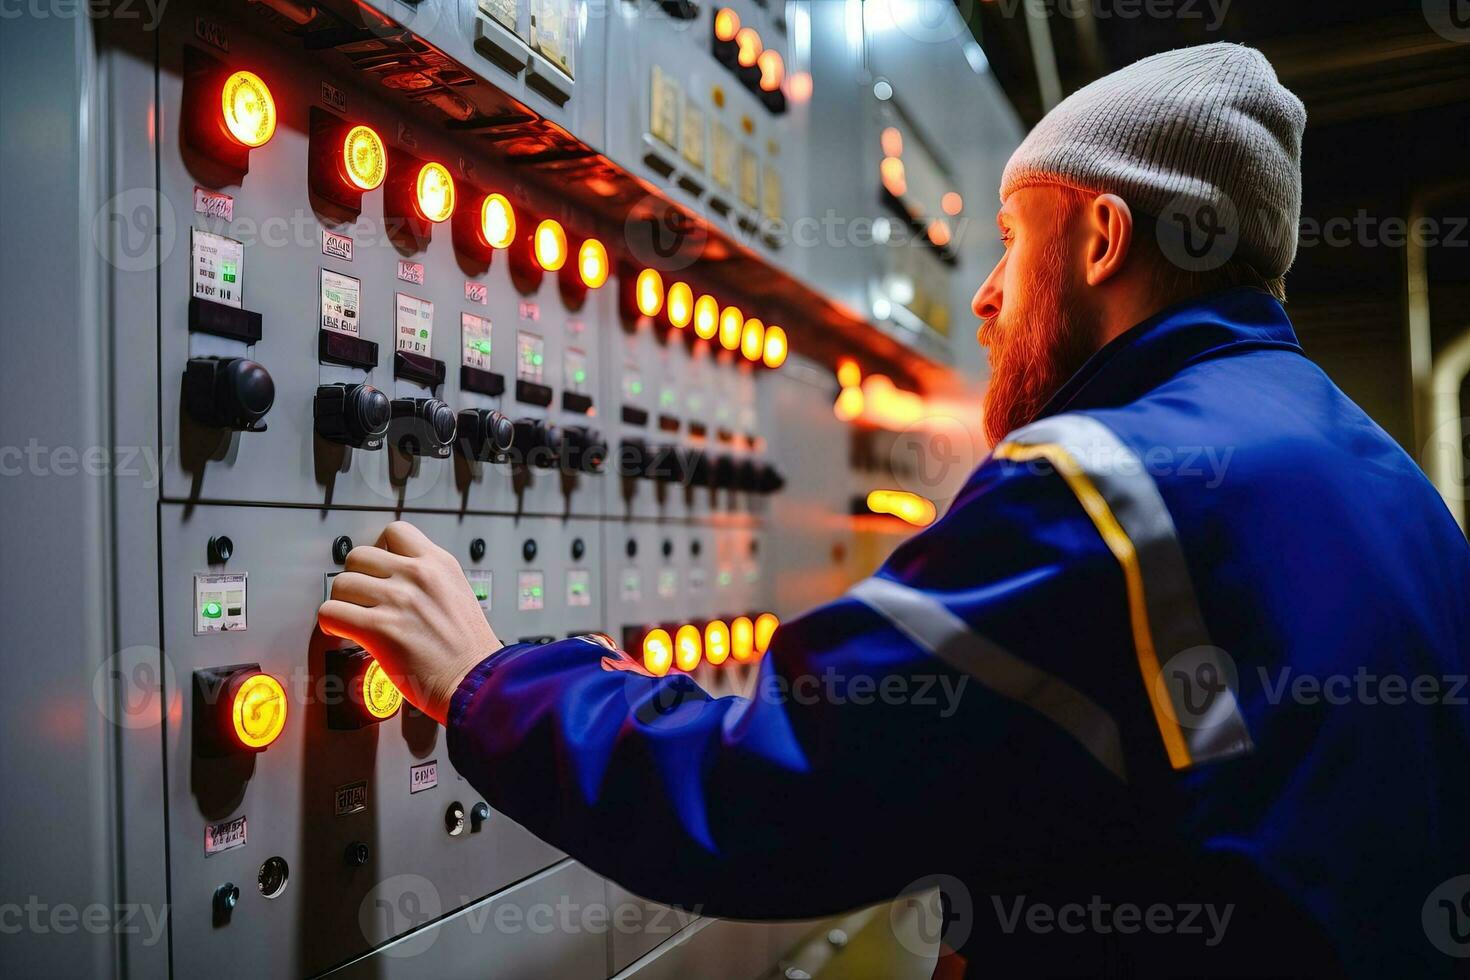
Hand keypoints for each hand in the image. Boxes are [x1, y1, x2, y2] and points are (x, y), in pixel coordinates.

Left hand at [319, 521, 501, 723]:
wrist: (475, 682)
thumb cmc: (470, 649)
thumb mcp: (458, 592)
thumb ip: (428, 578)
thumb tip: (395, 574)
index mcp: (439, 563)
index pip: (394, 531)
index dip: (380, 550)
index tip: (378, 569)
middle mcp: (417, 575)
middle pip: (359, 555)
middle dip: (357, 578)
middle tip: (363, 598)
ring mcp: (399, 600)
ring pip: (341, 583)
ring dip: (343, 602)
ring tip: (354, 617)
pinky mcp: (380, 628)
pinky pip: (331, 612)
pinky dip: (331, 624)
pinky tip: (344, 631)